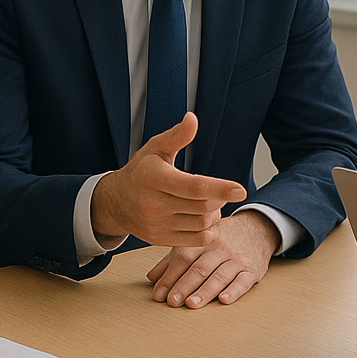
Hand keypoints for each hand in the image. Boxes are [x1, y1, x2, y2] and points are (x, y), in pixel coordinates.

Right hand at [91, 113, 247, 245]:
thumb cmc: (140, 171)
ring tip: (210, 202)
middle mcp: (154, 203)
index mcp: (155, 178)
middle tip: (220, 191)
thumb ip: (177, 135)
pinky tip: (204, 217)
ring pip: (201, 223)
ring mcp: (157, 224)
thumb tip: (192, 118)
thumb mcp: (155, 148)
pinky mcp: (160, 239)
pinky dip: (207, 230)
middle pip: (202, 206)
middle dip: (219, 198)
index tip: (241, 189)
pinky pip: (195, 239)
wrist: (115, 202)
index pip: (194, 186)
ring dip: (215, 213)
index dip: (219, 188)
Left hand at [145, 210, 277, 308]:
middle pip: (200, 268)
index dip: (170, 276)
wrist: (257, 228)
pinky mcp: (252, 269)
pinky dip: (234, 291)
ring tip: (191, 304)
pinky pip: (243, 281)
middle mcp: (219, 248)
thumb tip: (151, 277)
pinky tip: (224, 299)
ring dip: (205, 291)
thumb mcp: (197, 242)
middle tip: (172, 302)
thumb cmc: (221, 239)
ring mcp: (236, 259)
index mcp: (202, 240)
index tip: (158, 294)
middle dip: (184, 286)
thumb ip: (173, 259)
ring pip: (219, 276)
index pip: (183, 258)